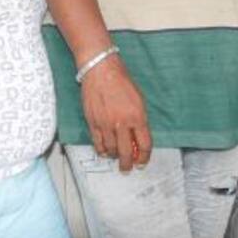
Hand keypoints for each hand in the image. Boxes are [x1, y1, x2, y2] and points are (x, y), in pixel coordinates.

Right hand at [80, 56, 151, 171]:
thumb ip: (139, 120)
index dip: (144, 157)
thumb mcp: (139, 100)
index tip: (142, 162)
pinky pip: (97, 144)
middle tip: (128, 167)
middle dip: (128, 164)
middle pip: (126, 153)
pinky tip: (105, 151)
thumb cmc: (122, 81)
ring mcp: (106, 124)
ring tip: (116, 157)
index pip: (144, 145)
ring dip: (114, 157)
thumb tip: (137, 138)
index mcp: (137, 117)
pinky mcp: (93, 122)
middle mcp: (122, 123)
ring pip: (111, 150)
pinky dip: (102, 151)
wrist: (101, 70)